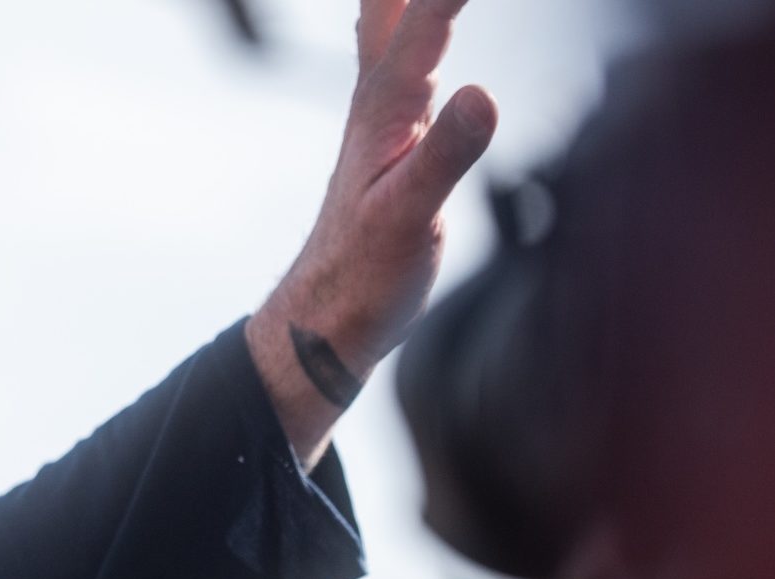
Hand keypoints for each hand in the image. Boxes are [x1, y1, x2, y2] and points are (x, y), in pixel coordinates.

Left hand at [249, 0, 497, 463]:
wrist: (324, 318)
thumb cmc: (363, 276)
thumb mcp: (409, 217)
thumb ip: (444, 155)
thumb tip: (483, 93)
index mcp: (382, 112)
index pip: (423, 23)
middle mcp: (376, 103)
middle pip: (386, 10)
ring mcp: (381, 119)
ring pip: (388, 27)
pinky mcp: (392, 141)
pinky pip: (401, 58)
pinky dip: (416, 22)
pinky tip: (418, 19)